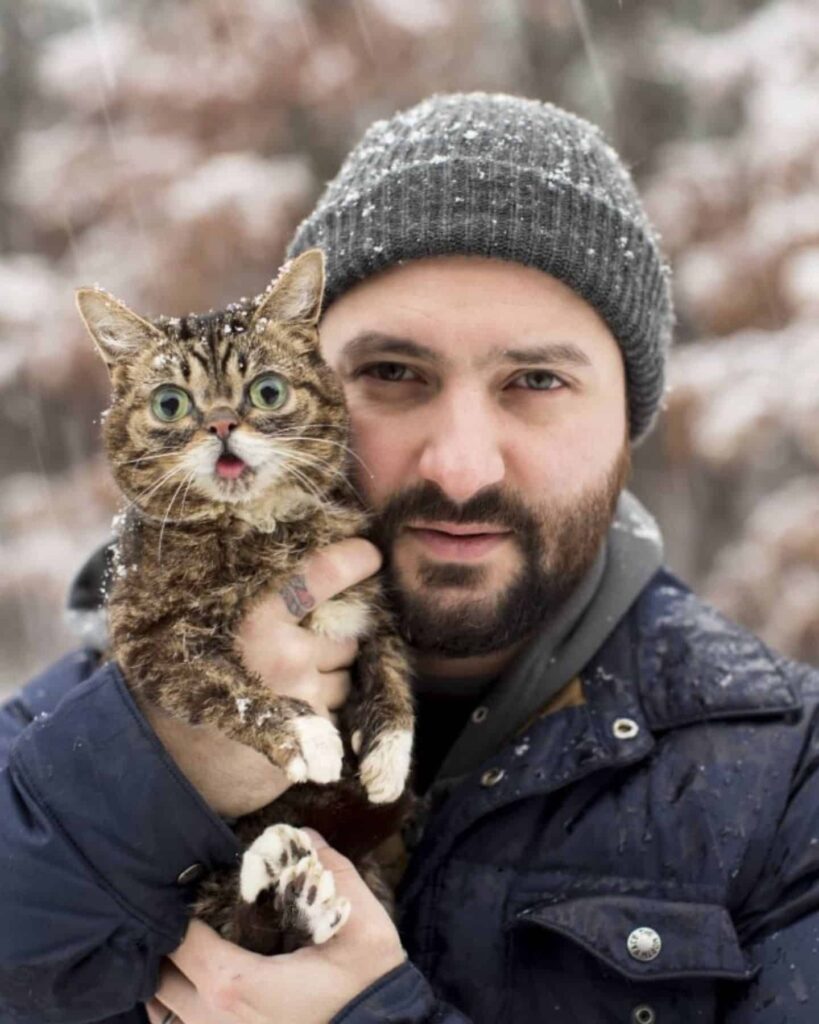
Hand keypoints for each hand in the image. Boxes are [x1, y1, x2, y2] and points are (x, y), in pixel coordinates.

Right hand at [141, 538, 381, 816]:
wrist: (167, 753)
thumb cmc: (183, 675)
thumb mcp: (203, 622)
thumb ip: (250, 596)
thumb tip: (296, 558)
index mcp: (255, 616)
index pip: (322, 573)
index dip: (352, 561)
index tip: (369, 554)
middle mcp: (285, 654)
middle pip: (346, 631)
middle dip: (336, 635)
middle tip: (307, 638)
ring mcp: (303, 696)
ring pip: (346, 673)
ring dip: (331, 674)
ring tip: (291, 678)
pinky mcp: (311, 731)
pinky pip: (338, 709)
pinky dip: (324, 706)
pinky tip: (293, 707)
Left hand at [145, 830, 404, 1023]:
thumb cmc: (367, 984)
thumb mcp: (360, 921)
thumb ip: (330, 870)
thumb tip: (302, 833)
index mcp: (237, 984)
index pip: (178, 939)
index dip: (178, 909)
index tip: (190, 886)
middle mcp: (215, 1021)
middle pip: (160, 974)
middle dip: (166, 941)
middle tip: (187, 912)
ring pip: (161, 1010)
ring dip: (170, 976)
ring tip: (189, 946)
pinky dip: (176, 1007)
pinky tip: (197, 984)